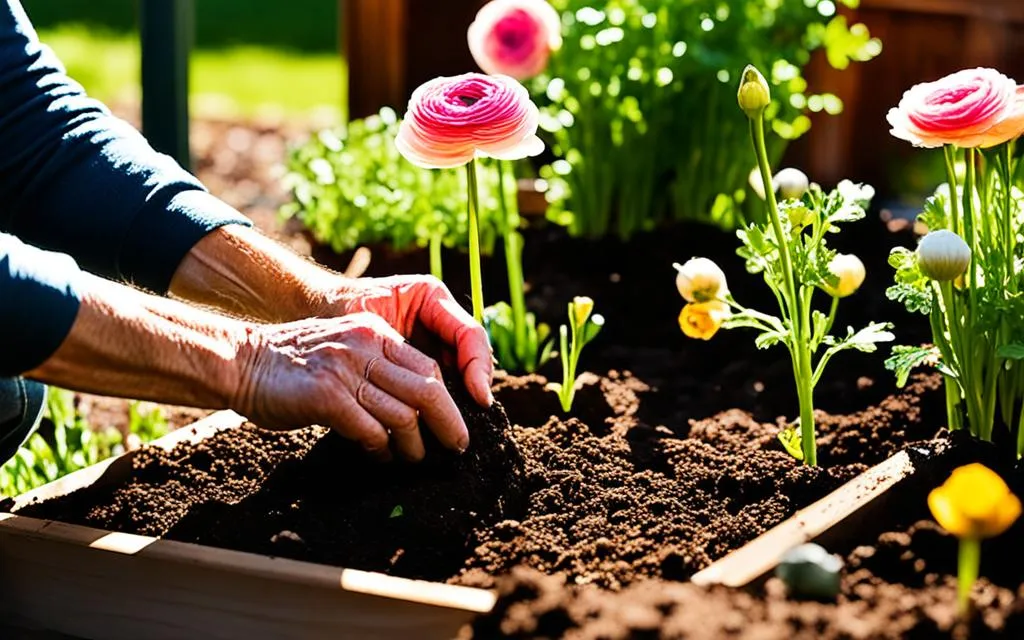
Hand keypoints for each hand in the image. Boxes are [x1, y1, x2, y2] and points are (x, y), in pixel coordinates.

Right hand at [232, 312, 469, 461]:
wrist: (241, 361)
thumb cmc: (293, 365)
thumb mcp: (343, 349)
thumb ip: (377, 368)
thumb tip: (415, 407)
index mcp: (374, 333)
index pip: (428, 367)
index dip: (450, 399)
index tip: (457, 423)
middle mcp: (364, 345)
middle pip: (427, 389)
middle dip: (449, 424)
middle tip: (457, 447)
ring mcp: (345, 369)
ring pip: (403, 415)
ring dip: (413, 445)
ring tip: (411, 458)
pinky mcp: (327, 396)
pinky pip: (371, 430)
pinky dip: (380, 449)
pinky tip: (377, 455)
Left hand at [322, 274, 494, 407]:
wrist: (322, 314)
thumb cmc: (341, 312)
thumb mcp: (368, 322)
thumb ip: (396, 342)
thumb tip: (424, 382)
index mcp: (431, 296)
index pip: (469, 333)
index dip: (478, 366)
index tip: (478, 397)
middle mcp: (440, 315)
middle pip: (473, 354)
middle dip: (475, 387)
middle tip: (469, 421)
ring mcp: (436, 337)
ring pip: (463, 371)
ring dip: (462, 399)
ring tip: (457, 428)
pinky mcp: (425, 357)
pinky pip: (444, 380)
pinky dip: (444, 402)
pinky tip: (439, 423)